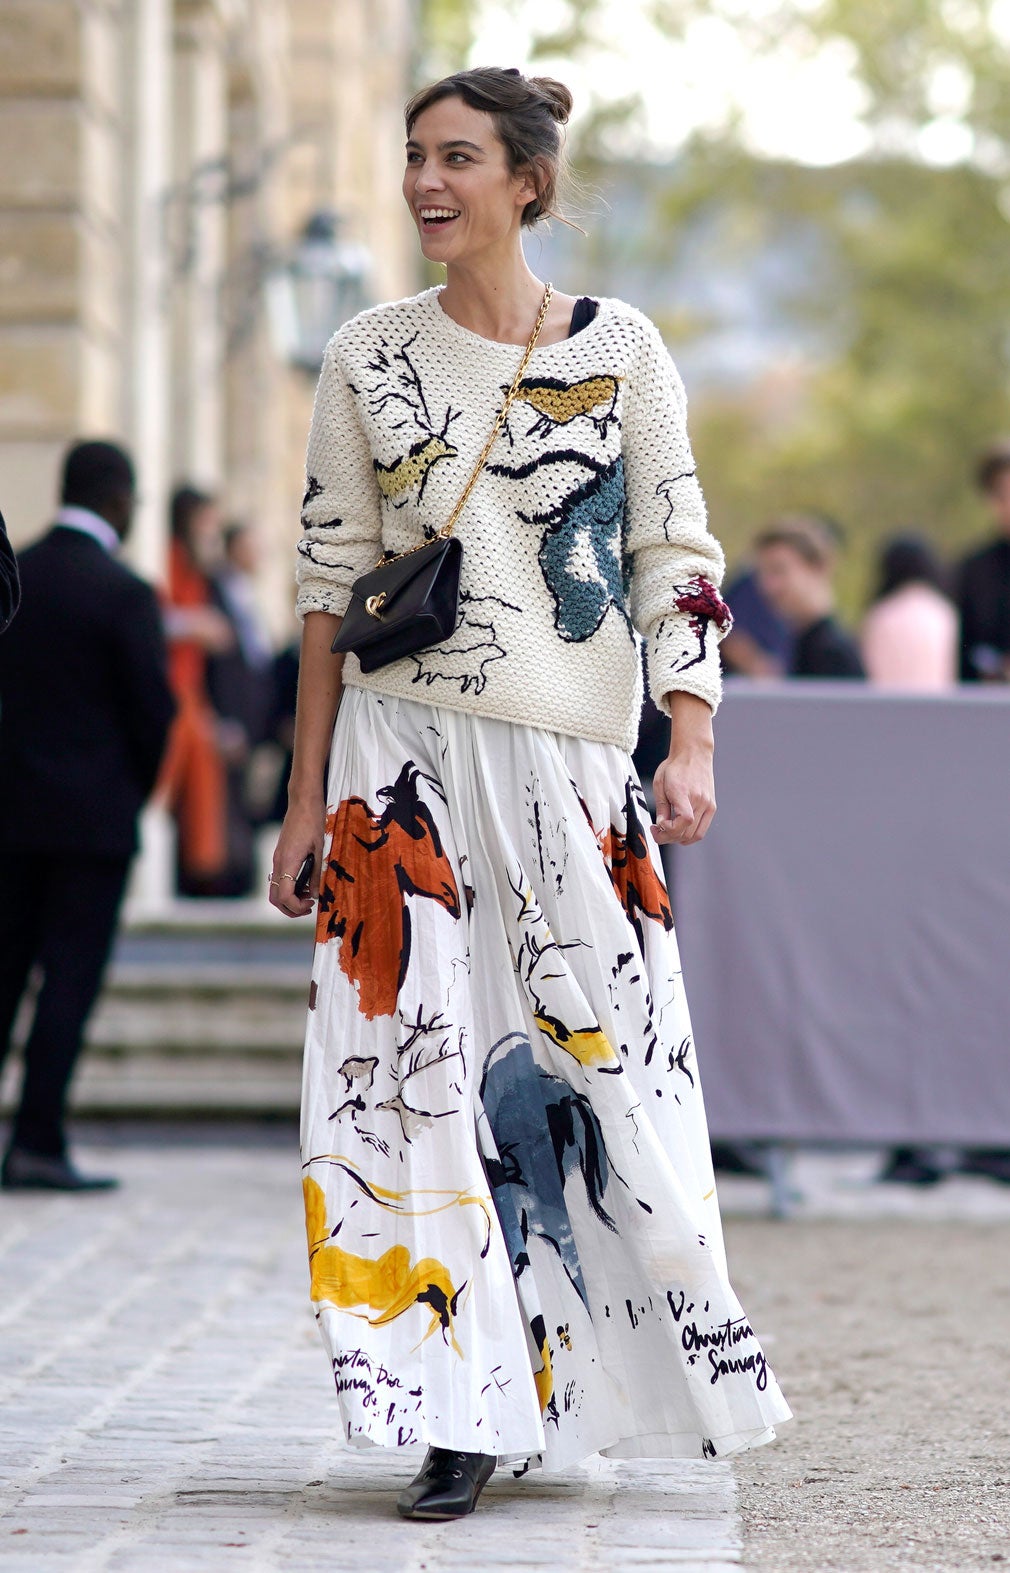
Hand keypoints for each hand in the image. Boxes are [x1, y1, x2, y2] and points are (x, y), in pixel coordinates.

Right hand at [269, 798, 324, 917]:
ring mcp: (277, 858)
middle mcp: (278, 862)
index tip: (311, 903)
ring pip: (274, 889)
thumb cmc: (314, 822)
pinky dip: (288, 887)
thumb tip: (315, 895)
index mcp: (288, 862)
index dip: (296, 907)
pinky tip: (303, 883)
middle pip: (274, 897)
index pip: (284, 896)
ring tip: (308, 896)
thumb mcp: (320, 849)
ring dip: (289, 899)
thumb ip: (316, 874)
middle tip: (309, 907)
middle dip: (290, 908)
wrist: (303, 801)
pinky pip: (277, 878)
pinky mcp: (279, 854)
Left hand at [652, 692, 715, 846]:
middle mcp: (700, 800)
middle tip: (657, 831)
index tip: (657, 826)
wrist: (693, 753)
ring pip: (695, 835)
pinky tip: (679, 829)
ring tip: (668, 831)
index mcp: (684, 792)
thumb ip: (661, 806)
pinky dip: (690, 835)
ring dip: (679, 838)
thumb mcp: (660, 783)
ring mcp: (708, 804)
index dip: (669, 830)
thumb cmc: (675, 766)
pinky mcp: (712, 807)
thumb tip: (661, 825)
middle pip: (687, 832)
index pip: (684, 821)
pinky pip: (702, 830)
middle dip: (669, 837)